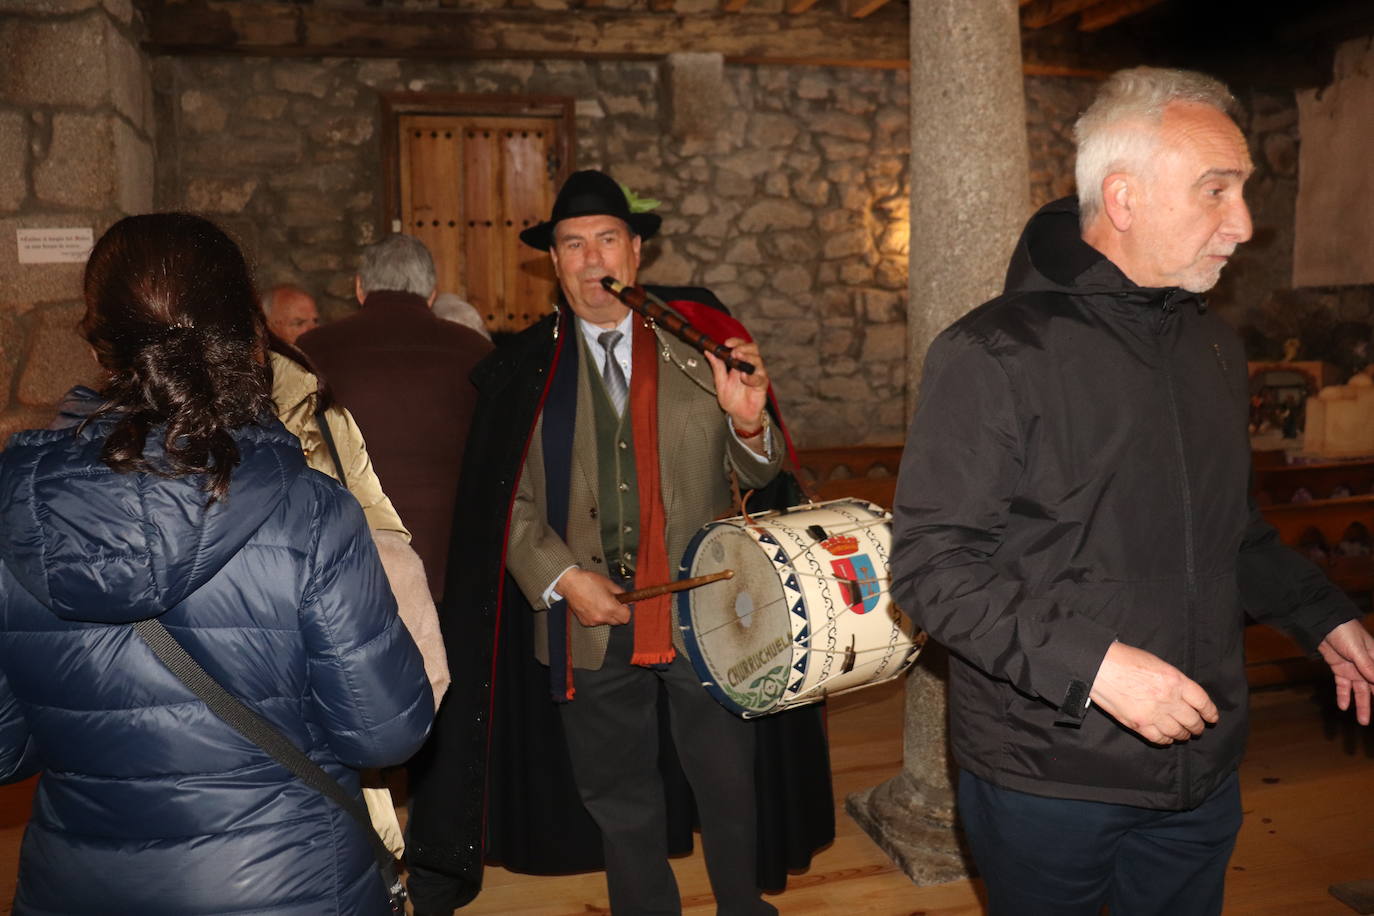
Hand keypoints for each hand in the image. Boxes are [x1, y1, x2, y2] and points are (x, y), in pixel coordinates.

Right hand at [555, 567, 629, 626]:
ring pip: (607, 622)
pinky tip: (593, 606)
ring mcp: (592, 621)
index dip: (626, 610)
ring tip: (600, 602)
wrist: (570, 583)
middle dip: (618, 613)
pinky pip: (597, 622)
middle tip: (613, 603)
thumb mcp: (609, 583)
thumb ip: (620, 593)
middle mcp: (601, 617)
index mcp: (609, 607)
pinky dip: (597, 616)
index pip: (626, 617)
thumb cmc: (588, 581)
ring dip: (607, 615)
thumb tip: (627, 598)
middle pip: (618, 622)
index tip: (623, 605)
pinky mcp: (585, 622)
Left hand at [704, 337, 769, 434]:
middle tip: (734, 352)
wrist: (739, 415)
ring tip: (738, 360)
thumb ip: (717, 367)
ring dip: (747, 358)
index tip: (727, 343)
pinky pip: (759, 378)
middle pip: (753, 349)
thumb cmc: (731, 398)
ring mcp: (757, 374)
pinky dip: (751, 377)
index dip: (736, 341)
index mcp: (739, 362)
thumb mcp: (720, 382)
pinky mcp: (762, 385)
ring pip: (758, 360)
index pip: (741, 345)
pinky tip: (744, 377)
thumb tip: (708, 352)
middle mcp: (750, 366)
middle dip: (743, 347)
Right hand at [1088, 641, 1218, 744]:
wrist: (1099, 667)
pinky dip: (1166, 740)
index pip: (1202, 701)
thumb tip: (1182, 695)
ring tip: (1183, 734)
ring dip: (1183, 734)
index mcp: (1176, 680)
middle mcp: (1169, 699)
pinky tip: (1167, 738)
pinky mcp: (1139, 724)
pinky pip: (1159, 738)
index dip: (1210, 712)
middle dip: (1197, 726)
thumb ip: (1173, 681)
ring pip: (1178, 732)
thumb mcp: (1157, 663)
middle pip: (1192, 720)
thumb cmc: (1125, 660)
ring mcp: (1154, 714)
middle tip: (1197, 728)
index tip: (1211, 718)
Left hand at [1317, 619, 1373, 725]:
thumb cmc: (1345, 632)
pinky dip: (1343, 695)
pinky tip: (1343, 707)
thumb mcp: (1358, 650)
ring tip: (1363, 720)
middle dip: (1372, 703)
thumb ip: (1368, 667)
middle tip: (1371, 720)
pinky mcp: (1340, 669)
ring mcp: (1353, 668)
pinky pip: (1343, 685)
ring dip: (1361, 705)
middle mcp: (1367, 666)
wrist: (1322, 624)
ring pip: (1359, 690)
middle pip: (1373, 688)